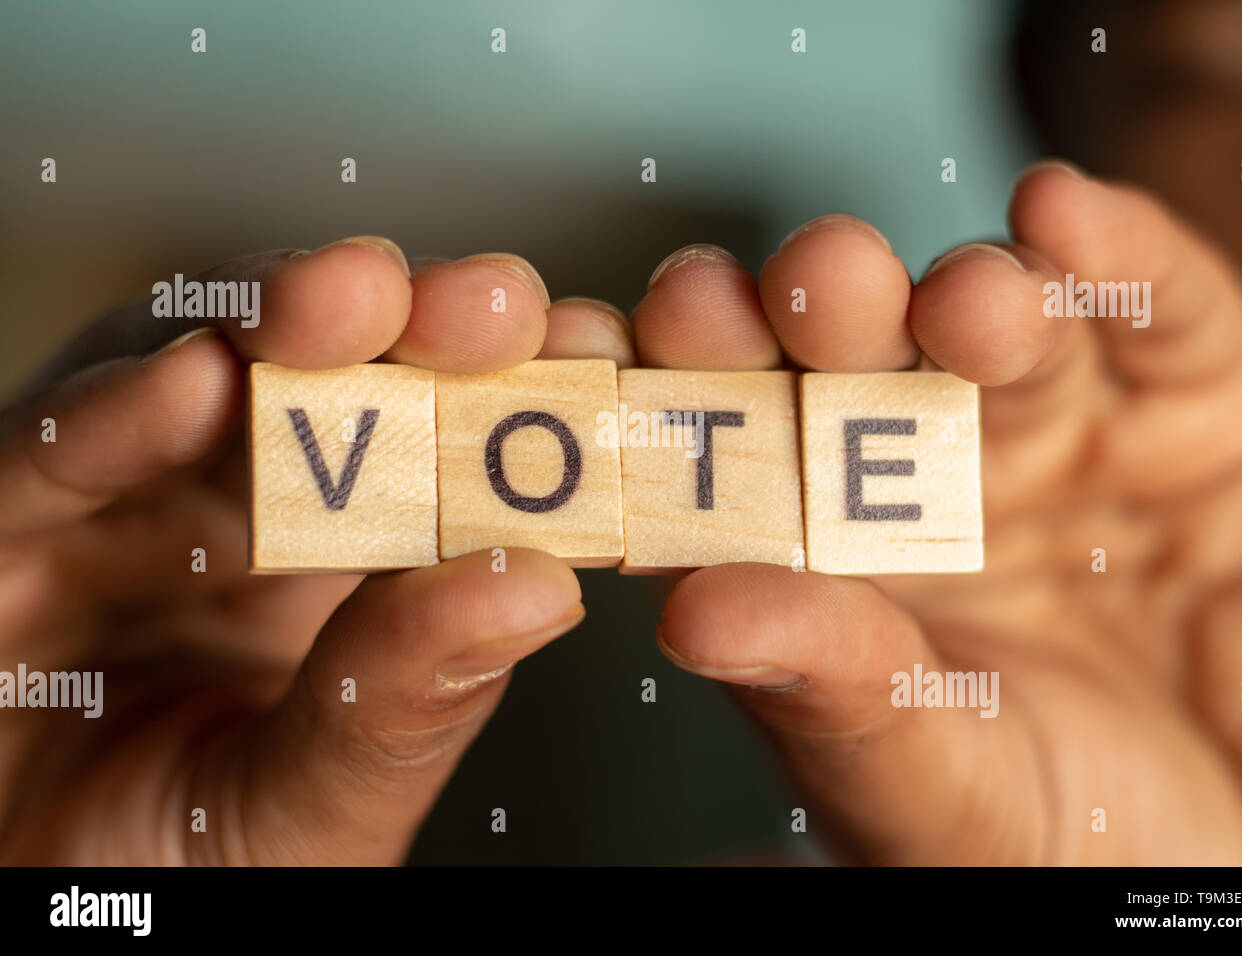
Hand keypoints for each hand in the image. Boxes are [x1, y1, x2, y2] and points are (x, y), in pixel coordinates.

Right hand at [0, 239, 633, 863]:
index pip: (442, 448)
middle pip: (334, 378)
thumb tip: (543, 588)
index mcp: (337, 565)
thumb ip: (407, 701)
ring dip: (277, 319)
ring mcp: (120, 505)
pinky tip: (192, 381)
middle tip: (493, 304)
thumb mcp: (314, 804)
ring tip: (354, 299)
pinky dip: (118, 411)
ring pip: (194, 370)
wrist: (33, 911)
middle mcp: (234, 508)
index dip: (519, 388)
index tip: (595, 356)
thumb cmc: (173, 866)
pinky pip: (51, 451)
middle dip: (417, 326)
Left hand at [644, 163, 1241, 863]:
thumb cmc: (1080, 838)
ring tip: (953, 306)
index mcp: (837, 546)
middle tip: (777, 300)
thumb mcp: (941, 784)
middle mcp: (930, 461)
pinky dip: (1110, 254)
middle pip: (842, 354)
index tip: (592, 353)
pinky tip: (1058, 221)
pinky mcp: (1201, 388)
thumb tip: (691, 612)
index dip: (659, 391)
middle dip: (804, 313)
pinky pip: (1156, 302)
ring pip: (989, 314)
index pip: (723, 447)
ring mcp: (1059, 416)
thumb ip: (830, 690)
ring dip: (956, 291)